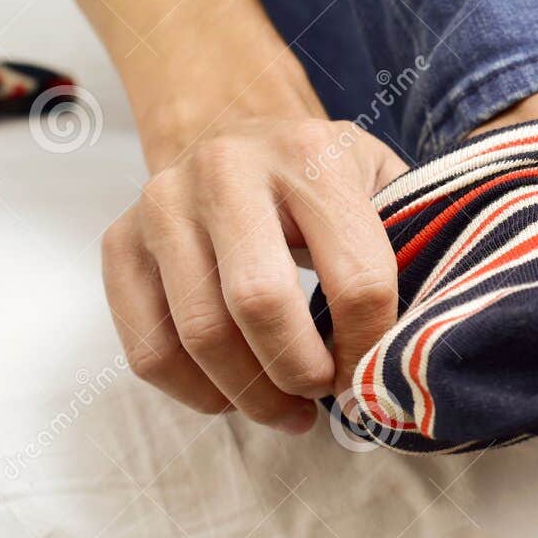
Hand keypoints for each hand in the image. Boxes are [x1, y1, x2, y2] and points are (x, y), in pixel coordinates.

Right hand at [103, 114, 406, 431]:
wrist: (231, 127)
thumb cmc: (320, 175)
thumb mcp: (380, 181)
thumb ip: (410, 248)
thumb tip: (417, 356)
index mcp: (310, 154)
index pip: (356, 278)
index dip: (370, 348)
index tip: (374, 376)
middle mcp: (226, 169)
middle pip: (261, 303)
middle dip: (302, 373)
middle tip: (325, 395)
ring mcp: (163, 204)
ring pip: (201, 335)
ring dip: (252, 396)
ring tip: (287, 410)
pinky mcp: (120, 241)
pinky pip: (149, 348)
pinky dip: (196, 392)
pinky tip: (234, 394)